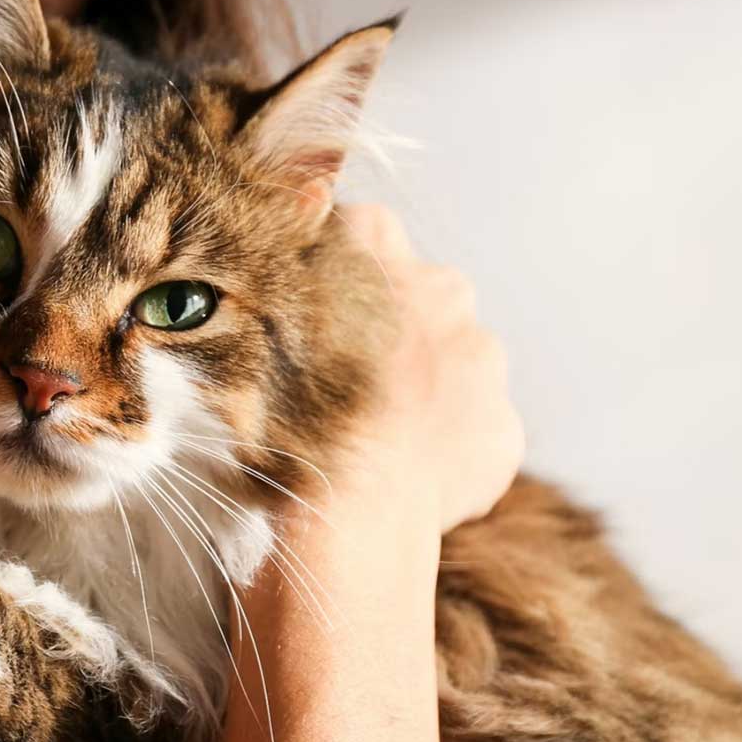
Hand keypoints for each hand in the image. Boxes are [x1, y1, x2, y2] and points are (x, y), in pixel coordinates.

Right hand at [220, 205, 520, 741]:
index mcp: (372, 243)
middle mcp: (440, 286)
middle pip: (418, 295)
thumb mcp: (239, 318)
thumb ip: (270, 275)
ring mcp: (482, 360)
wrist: (337, 510)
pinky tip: (397, 476)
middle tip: (337, 383)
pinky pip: (474, 430)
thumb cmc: (268, 413)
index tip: (313, 315)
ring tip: (367, 438)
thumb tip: (275, 251)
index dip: (335, 274)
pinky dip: (443, 449)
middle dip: (389, 330)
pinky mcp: (501, 430)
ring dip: (421, 389)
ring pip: (453, 363)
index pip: (360, 232)